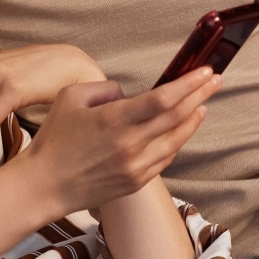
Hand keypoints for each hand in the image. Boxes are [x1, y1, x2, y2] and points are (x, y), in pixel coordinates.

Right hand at [23, 68, 219, 214]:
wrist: (43, 186)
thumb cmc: (54, 139)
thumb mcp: (71, 97)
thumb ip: (105, 89)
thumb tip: (127, 94)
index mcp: (114, 120)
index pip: (163, 99)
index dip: (188, 84)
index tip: (205, 71)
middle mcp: (130, 145)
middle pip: (177, 117)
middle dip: (200, 95)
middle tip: (215, 80)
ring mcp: (136, 167)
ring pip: (176, 140)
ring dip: (193, 120)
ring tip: (203, 104)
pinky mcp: (136, 181)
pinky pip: (165, 158)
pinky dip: (177, 141)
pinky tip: (181, 130)